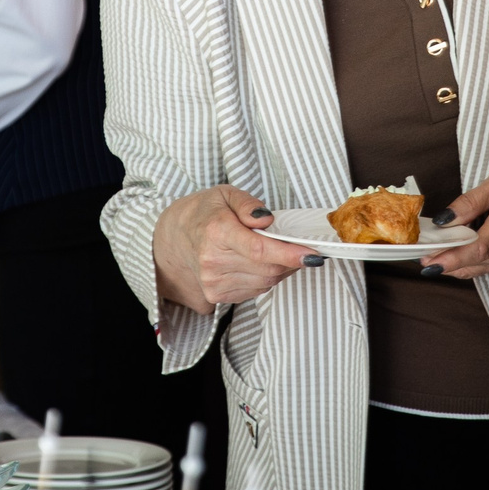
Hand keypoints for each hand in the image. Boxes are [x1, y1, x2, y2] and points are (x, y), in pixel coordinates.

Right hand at [152, 184, 315, 315]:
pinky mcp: (216, 295)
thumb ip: (248, 204)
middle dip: (290, 259)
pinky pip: (256, 290)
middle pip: (268, 268)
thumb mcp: (225, 194)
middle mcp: (213, 261)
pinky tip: (259, 263)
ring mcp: (214, 282)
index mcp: (216, 232)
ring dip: (280, 268)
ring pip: (266, 282)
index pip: (260, 250)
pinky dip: (266, 277)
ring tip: (275, 251)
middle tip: (299, 246)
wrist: (175, 238)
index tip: (313, 255)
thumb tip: (267, 220)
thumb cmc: (204, 213)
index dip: (290, 254)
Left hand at [420, 171, 488, 279]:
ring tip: (430, 252)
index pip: (478, 249)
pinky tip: (450, 250)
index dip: (452, 258)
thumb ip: (469, 203)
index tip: (429, 262)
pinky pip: (481, 266)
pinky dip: (464, 260)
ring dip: (451, 261)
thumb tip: (443, 221)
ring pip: (474, 267)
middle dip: (443, 260)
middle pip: (471, 261)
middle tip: (419, 253)